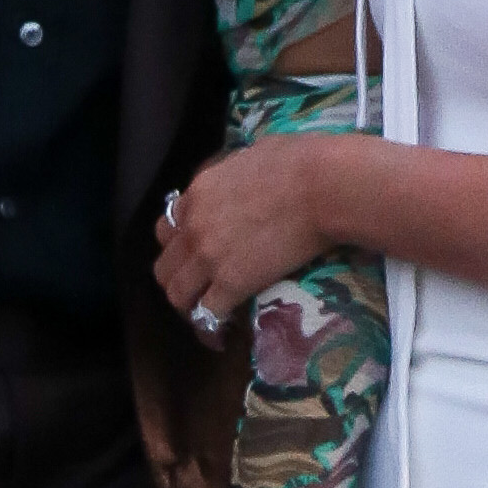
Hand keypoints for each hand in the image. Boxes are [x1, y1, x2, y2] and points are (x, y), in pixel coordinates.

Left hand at [155, 133, 350, 330]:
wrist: (323, 186)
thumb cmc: (301, 161)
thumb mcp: (253, 155)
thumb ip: (236, 174)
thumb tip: (246, 176)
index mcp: (197, 193)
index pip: (168, 228)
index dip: (180, 246)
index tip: (197, 257)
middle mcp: (193, 225)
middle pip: (164, 266)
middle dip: (179, 280)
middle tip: (199, 290)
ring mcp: (209, 256)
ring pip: (177, 295)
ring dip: (190, 307)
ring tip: (208, 314)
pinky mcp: (231, 282)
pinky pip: (207, 314)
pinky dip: (213, 326)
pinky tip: (224, 332)